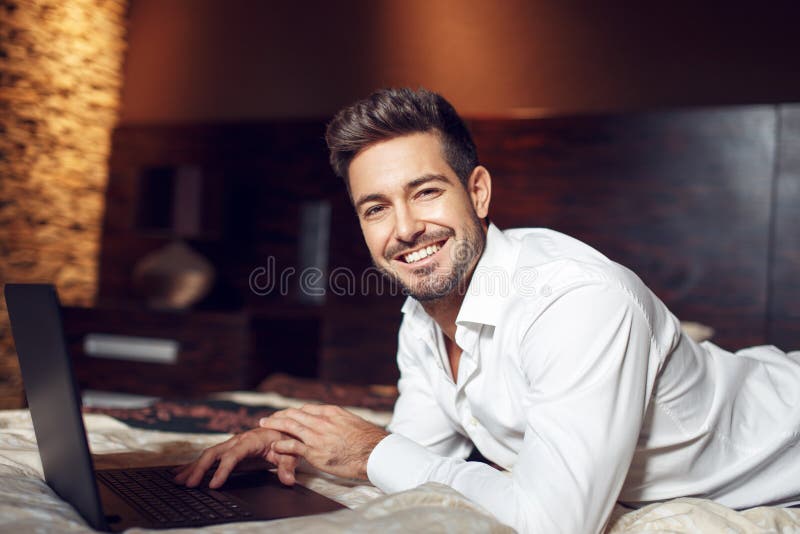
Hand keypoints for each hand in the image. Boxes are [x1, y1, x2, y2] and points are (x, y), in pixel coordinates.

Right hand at [173, 427, 298, 487]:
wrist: (284, 427)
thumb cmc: (286, 440)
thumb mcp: (291, 453)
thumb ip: (288, 466)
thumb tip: (288, 480)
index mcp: (251, 440)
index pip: (234, 455)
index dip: (223, 470)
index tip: (214, 484)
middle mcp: (238, 440)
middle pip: (214, 453)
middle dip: (200, 469)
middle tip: (190, 485)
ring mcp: (231, 444)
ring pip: (208, 455)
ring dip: (193, 467)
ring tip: (178, 481)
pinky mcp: (229, 449)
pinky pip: (210, 457)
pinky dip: (195, 465)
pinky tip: (182, 473)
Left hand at [259, 404, 388, 479]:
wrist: (373, 452)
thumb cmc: (368, 440)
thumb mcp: (353, 422)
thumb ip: (339, 421)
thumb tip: (336, 423)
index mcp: (331, 412)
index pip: (306, 409)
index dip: (293, 412)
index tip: (286, 414)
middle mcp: (322, 421)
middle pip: (294, 414)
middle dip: (279, 416)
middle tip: (268, 418)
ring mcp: (317, 436)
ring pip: (290, 426)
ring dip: (274, 425)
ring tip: (264, 425)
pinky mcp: (315, 452)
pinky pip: (293, 447)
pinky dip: (281, 445)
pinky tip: (274, 446)